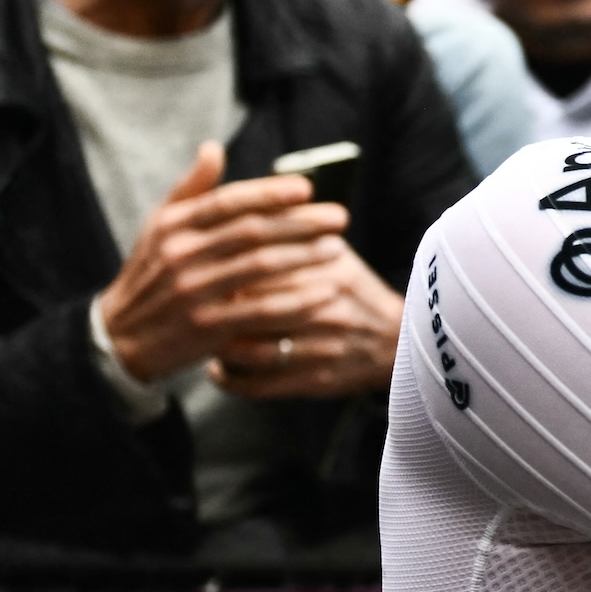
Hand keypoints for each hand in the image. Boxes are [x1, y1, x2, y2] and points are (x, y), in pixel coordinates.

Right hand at [99, 143, 352, 384]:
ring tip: (338, 248)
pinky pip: (261, 310)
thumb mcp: (159, 227)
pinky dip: (297, 301)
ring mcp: (193, 292)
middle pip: (252, 231)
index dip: (269, 193)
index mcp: (173, 226)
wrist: (122, 337)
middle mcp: (180, 255)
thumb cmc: (152, 272)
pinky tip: (324, 293)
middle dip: (301, 222)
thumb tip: (213, 147)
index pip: (228, 201)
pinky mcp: (207, 328)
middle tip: (340, 217)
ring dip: (305, 256)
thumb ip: (191, 189)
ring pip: (261, 267)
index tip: (308, 187)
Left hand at [205, 240, 402, 400]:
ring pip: (250, 352)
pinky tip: (216, 368)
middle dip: (216, 310)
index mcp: (328, 271)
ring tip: (203, 337)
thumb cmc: (354, 291)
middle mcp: (325, 310)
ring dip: (218, 347)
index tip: (204, 271)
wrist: (397, 340)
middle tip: (193, 305)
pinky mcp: (316, 381)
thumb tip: (242, 206)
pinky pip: (260, 385)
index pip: (262, 268)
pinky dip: (231, 379)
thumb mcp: (335, 253)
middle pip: (250, 310)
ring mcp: (322, 348)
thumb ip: (294, 229)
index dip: (226, 272)